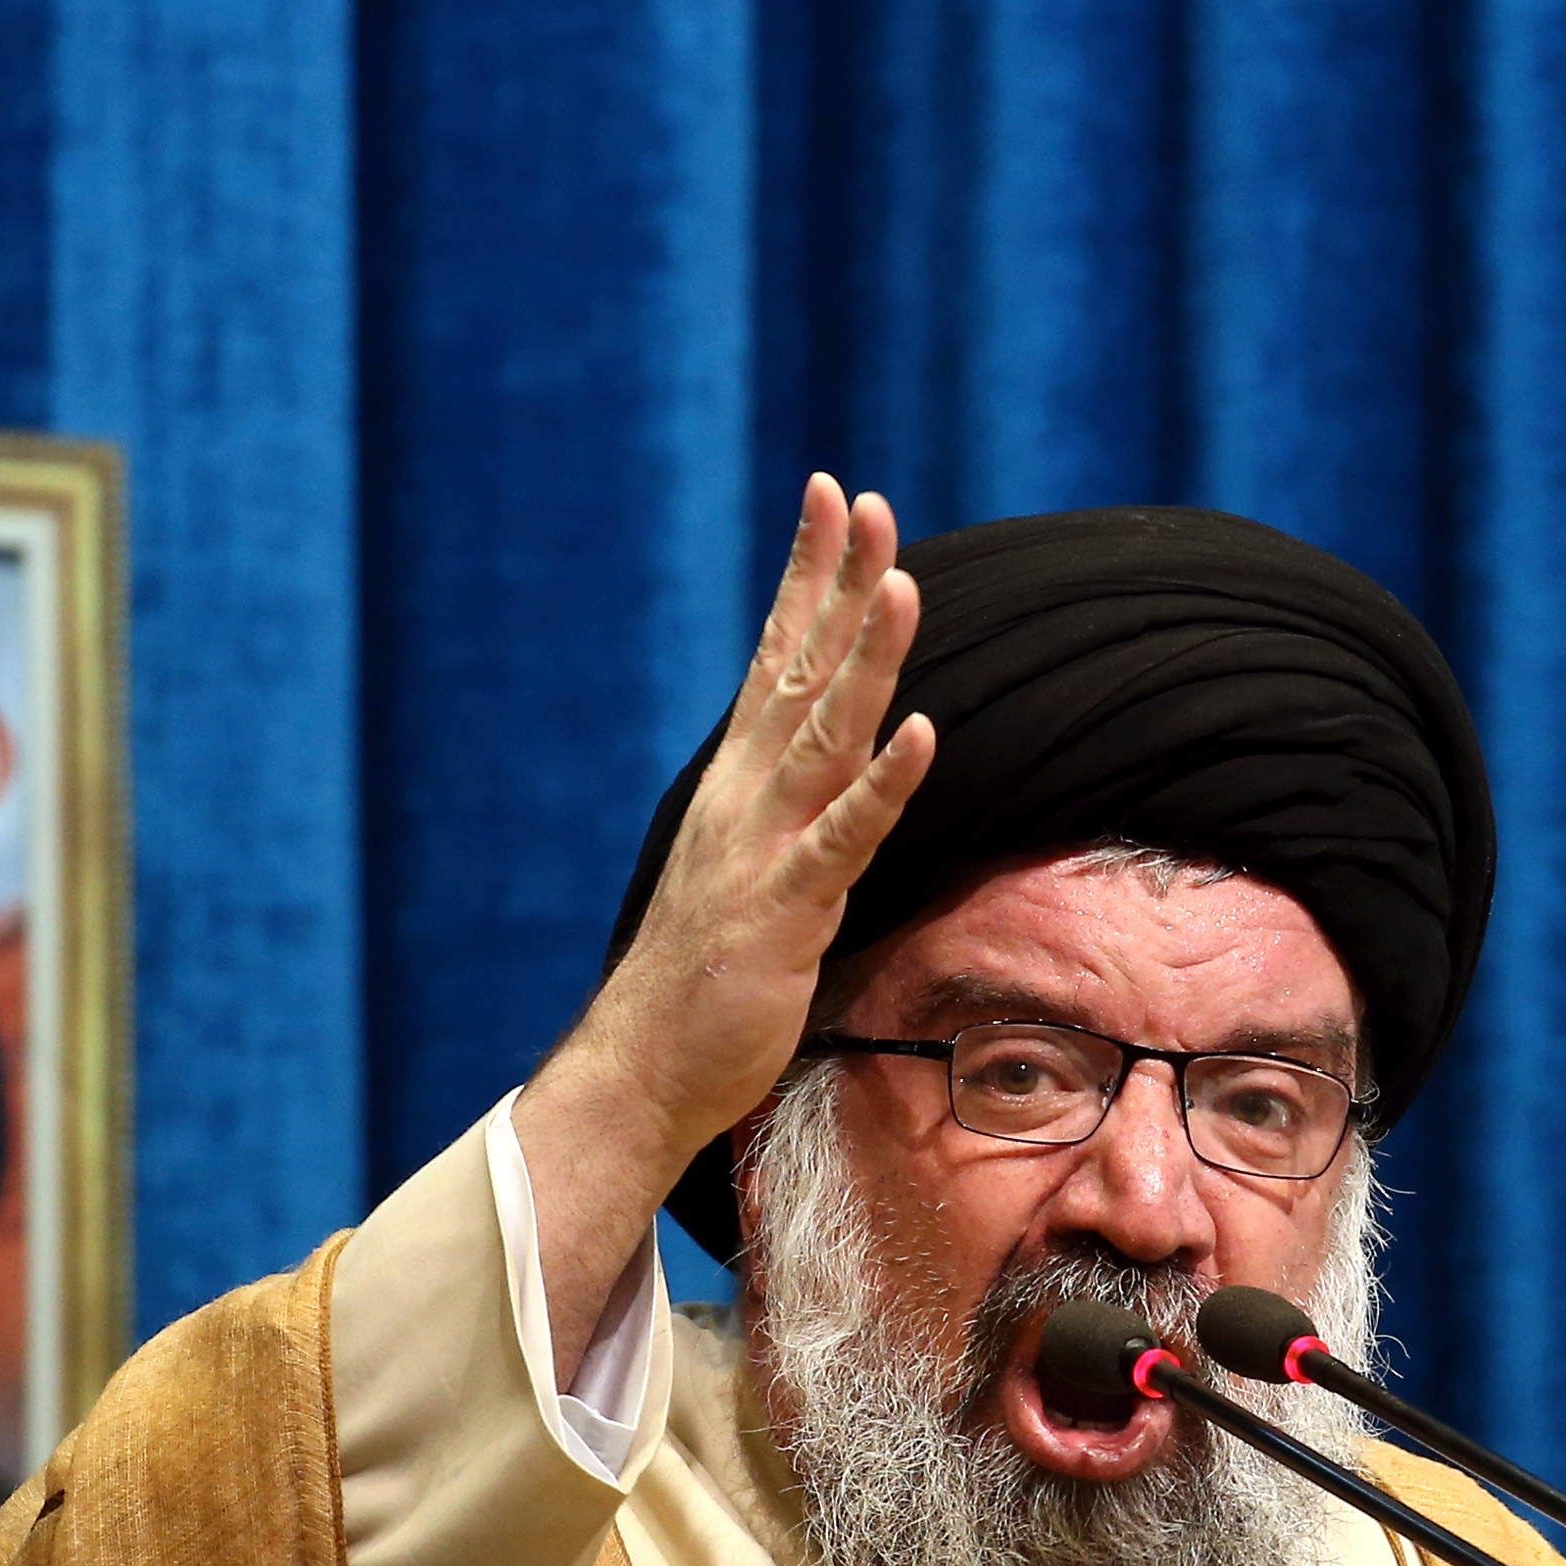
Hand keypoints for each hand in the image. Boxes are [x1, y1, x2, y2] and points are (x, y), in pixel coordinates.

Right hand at [516, 476, 934, 1375]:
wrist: (642, 1069)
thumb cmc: (702, 980)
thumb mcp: (751, 873)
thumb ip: (790, 812)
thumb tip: (842, 763)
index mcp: (739, 785)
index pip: (778, 657)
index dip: (807, 576)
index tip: (831, 497)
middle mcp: (746, 800)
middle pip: (801, 671)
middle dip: (836, 583)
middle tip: (867, 500)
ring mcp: (764, 851)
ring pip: (825, 736)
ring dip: (865, 658)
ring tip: (901, 583)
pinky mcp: (786, 911)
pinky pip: (845, 838)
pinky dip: (884, 785)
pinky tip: (923, 733)